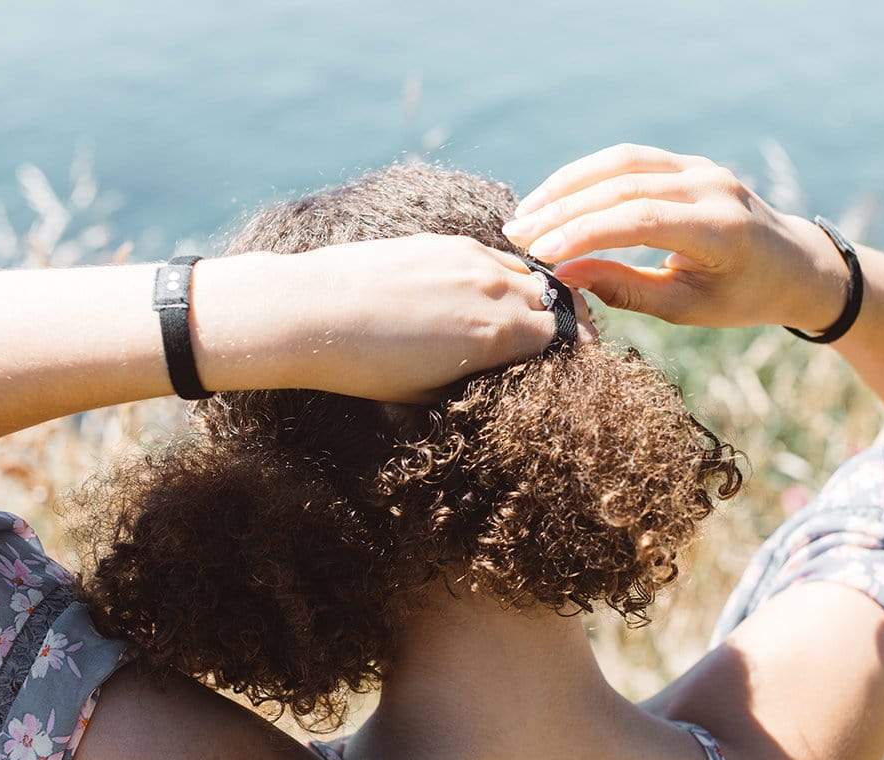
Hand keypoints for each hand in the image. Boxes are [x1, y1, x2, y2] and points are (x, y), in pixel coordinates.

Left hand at [225, 234, 562, 403]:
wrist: (315, 312)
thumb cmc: (367, 366)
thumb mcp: (427, 394)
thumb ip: (475, 382)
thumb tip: (494, 377)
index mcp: (497, 334)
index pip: (561, 336)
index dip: (568, 350)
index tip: (568, 360)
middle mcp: (494, 290)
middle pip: (551, 301)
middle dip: (557, 321)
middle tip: (552, 339)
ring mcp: (470, 258)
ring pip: (524, 274)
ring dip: (530, 294)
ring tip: (521, 314)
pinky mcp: (443, 241)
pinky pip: (492, 255)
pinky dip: (499, 274)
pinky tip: (484, 290)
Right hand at [502, 144, 846, 331]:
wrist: (793, 265)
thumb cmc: (741, 298)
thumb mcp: (684, 308)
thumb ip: (625, 289)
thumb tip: (565, 278)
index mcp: (718, 229)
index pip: (639, 219)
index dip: (583, 233)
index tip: (539, 255)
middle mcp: (710, 186)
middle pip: (622, 184)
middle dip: (563, 209)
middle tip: (516, 234)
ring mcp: (699, 167)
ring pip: (620, 162)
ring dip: (567, 186)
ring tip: (526, 214)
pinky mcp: (687, 163)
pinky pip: (629, 159)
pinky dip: (587, 177)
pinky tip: (555, 198)